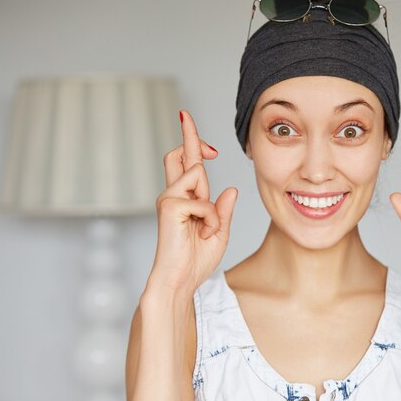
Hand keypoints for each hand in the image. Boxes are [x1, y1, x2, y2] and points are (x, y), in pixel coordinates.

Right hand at [147, 110, 237, 295]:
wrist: (180, 281)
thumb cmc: (196, 261)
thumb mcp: (219, 232)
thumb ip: (223, 210)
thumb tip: (231, 189)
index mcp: (187, 199)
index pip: (186, 163)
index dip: (191, 140)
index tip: (187, 119)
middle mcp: (175, 195)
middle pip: (179, 154)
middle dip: (190, 135)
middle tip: (187, 118)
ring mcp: (170, 199)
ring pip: (196, 172)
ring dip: (211, 202)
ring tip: (208, 227)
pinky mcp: (169, 207)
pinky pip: (202, 201)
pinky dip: (212, 220)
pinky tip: (205, 234)